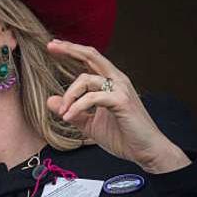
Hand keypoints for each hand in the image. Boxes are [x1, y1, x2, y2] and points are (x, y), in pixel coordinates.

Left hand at [46, 39, 189, 173]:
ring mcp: (121, 89)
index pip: (90, 59)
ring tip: (63, 114)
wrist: (145, 151)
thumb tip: (50, 100)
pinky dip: (77, 107)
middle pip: (91, 56)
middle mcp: (117, 81)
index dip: (72, 50)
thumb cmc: (121, 136)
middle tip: (50, 46)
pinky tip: (69, 117)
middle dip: (70, 49)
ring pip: (86, 79)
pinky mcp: (122, 101)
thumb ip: (72, 111)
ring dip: (69, 96)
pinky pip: (92, 98)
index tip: (52, 45)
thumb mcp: (89, 123)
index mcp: (110, 82)